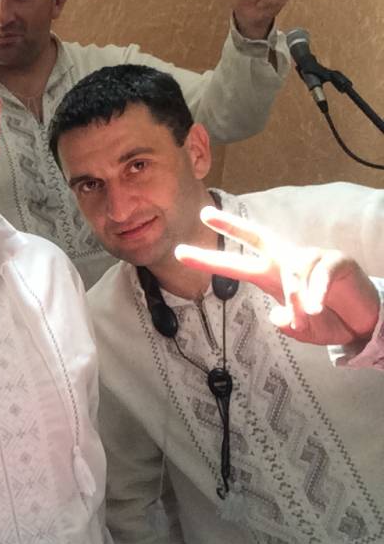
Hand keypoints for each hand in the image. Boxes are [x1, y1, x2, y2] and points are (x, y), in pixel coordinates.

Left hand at [174, 207, 380, 345]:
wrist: (364, 322)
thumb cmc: (327, 319)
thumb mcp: (301, 329)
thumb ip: (286, 323)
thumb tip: (278, 315)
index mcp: (272, 276)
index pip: (237, 263)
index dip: (210, 258)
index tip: (180, 252)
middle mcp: (287, 262)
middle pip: (257, 236)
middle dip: (231, 225)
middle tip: (204, 214)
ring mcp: (311, 258)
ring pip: (292, 272)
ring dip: (297, 298)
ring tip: (308, 315)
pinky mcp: (337, 261)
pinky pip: (320, 273)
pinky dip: (317, 291)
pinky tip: (318, 304)